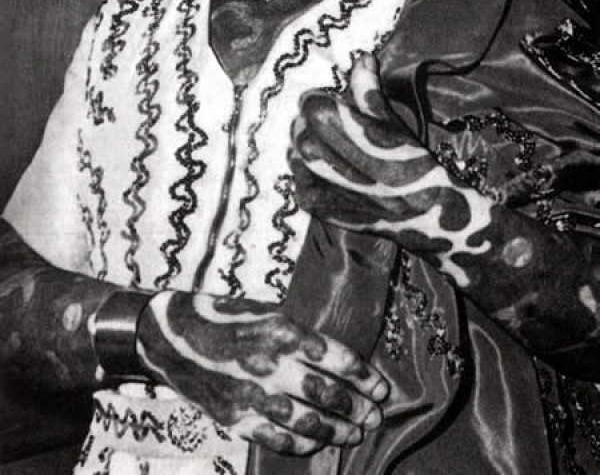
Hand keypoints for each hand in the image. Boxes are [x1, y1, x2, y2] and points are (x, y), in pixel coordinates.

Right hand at [136, 291, 388, 455]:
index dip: (365, 377)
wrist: (170, 337)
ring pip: (308, 421)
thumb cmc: (221, 316)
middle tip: (376, 415)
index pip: (337, 359)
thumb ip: (296, 332)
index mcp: (281, 331)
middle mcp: (271, 364)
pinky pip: (278, 438)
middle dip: (358, 407)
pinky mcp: (236, 418)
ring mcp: (253, 395)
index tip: (381, 387)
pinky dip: (303, 443)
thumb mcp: (263, 310)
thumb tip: (335, 356)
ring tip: (357, 432)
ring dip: (338, 430)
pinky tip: (318, 442)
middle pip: (328, 394)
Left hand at [290, 54, 494, 287]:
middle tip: (336, 126)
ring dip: (310, 144)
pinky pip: (297, 177)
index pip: (311, 104)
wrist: (422, 214)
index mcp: (342, 131)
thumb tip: (361, 58)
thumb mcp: (393, 122)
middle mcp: (322, 157)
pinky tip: (329, 170)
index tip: (335, 102)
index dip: (322, 100)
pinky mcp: (313, 204)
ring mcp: (315, 184)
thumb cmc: (412, 163)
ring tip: (335, 148)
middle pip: (301, 128)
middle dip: (314, 122)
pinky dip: (307, 169)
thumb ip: (369, 90)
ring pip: (297, 152)